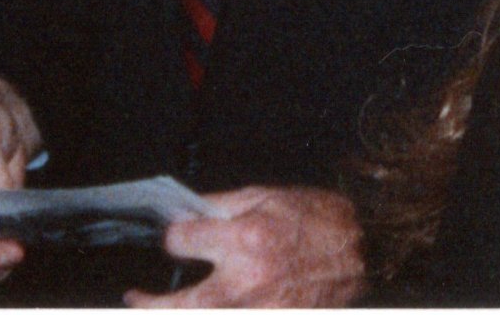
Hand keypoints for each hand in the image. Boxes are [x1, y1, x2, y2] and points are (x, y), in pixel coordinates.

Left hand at [134, 186, 363, 307]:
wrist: (365, 255)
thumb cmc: (320, 221)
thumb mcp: (271, 196)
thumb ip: (224, 205)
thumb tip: (189, 212)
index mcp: (245, 239)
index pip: (182, 242)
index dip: (173, 237)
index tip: (174, 237)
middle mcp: (246, 281)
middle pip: (179, 306)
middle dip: (149, 304)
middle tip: (134, 299)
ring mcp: (257, 310)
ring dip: (178, 314)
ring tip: (157, 309)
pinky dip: (214, 313)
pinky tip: (202, 309)